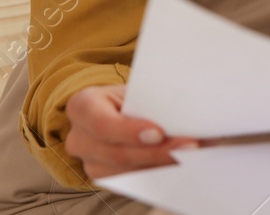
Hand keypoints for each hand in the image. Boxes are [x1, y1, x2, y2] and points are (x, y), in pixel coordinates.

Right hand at [64, 83, 199, 179]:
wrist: (119, 108)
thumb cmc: (129, 95)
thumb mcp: (135, 89)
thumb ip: (151, 99)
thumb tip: (186, 110)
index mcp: (82, 106)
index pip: (102, 123)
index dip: (129, 132)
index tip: (159, 134)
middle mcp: (79, 138)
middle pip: (117, 154)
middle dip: (156, 152)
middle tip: (189, 146)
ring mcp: (89, 162)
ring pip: (127, 171)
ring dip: (161, 164)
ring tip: (190, 155)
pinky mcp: (105, 177)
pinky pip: (132, 180)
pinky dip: (157, 171)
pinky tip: (178, 163)